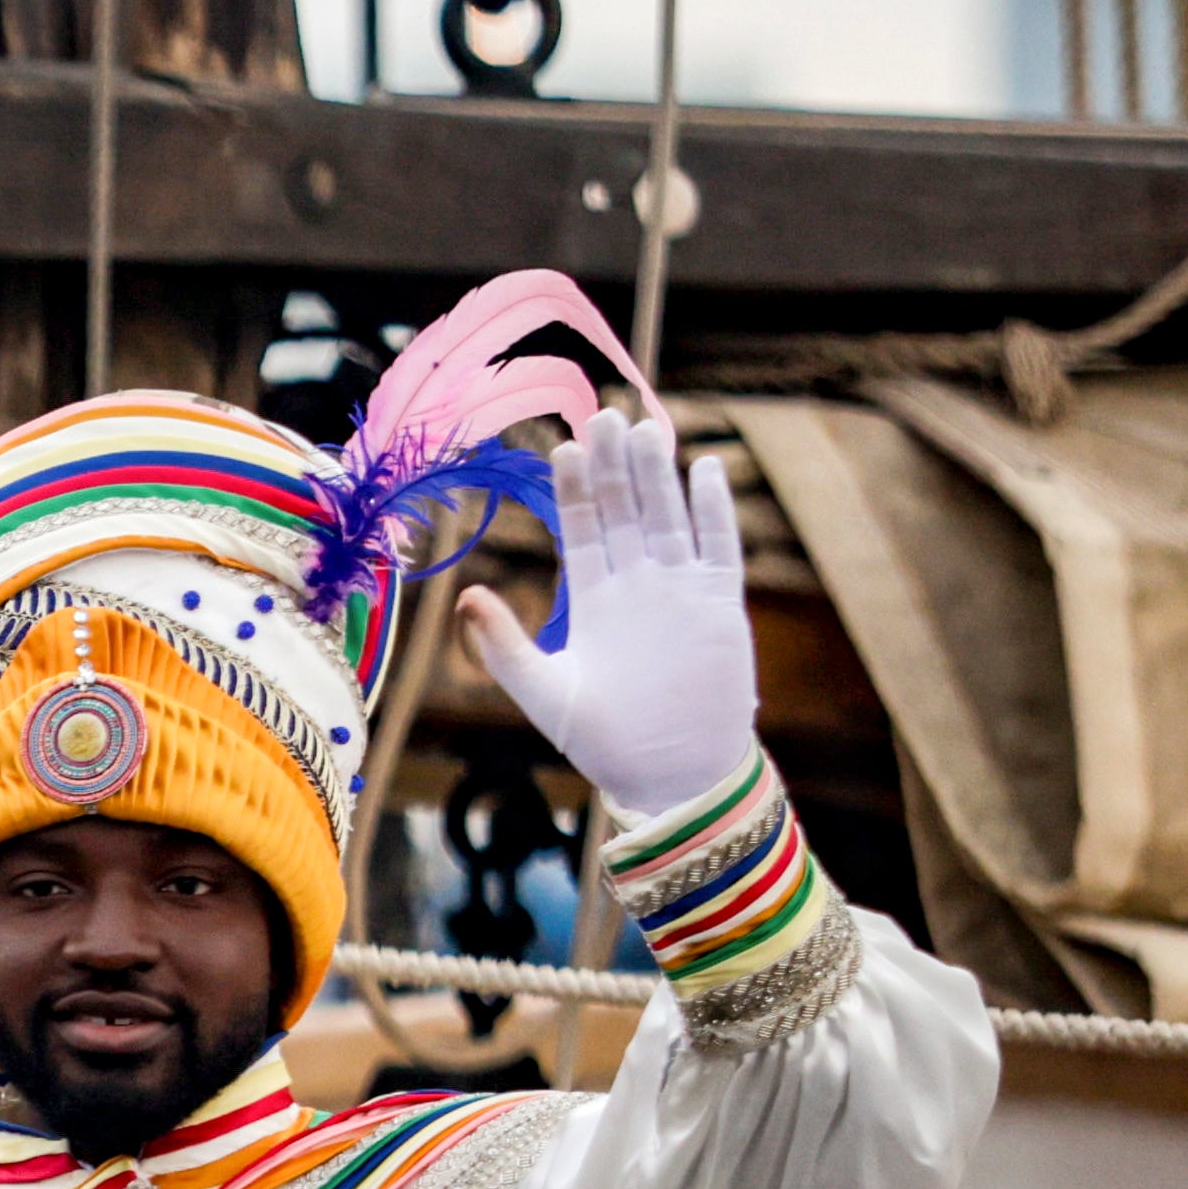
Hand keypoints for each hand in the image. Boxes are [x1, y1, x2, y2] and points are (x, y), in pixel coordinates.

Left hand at [457, 405, 757, 817]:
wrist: (669, 775)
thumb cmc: (602, 742)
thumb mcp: (543, 690)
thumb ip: (504, 644)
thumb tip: (467, 594)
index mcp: (594, 599)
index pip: (581, 529)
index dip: (574, 488)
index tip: (563, 446)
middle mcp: (636, 585)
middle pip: (624, 510)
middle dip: (614, 465)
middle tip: (604, 414)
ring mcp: (680, 590)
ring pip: (669, 517)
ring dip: (659, 474)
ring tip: (648, 427)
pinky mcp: (720, 605)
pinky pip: (718, 546)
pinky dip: (713, 510)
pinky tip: (705, 469)